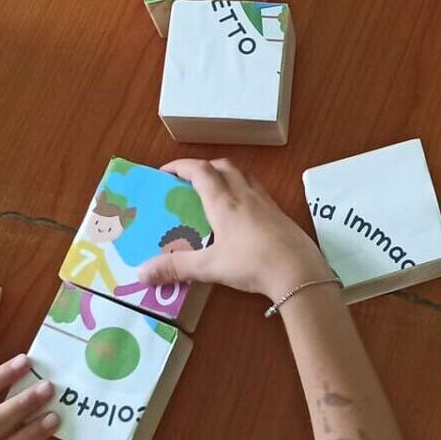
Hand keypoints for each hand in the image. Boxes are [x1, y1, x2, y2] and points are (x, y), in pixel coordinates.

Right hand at [139, 158, 333, 300]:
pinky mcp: (280, 215)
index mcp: (224, 202)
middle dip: (204, 168)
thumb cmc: (252, 263)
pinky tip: (243, 213)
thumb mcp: (209, 267)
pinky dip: (244, 191)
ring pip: (244, 176)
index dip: (182, 166)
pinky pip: (258, 192)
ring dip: (227, 176)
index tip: (165, 171)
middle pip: (224, 167)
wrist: (299, 271)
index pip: (200, 171)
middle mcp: (245, 195)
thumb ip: (176, 268)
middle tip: (189, 181)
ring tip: (215, 192)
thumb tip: (141, 273)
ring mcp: (267, 203)